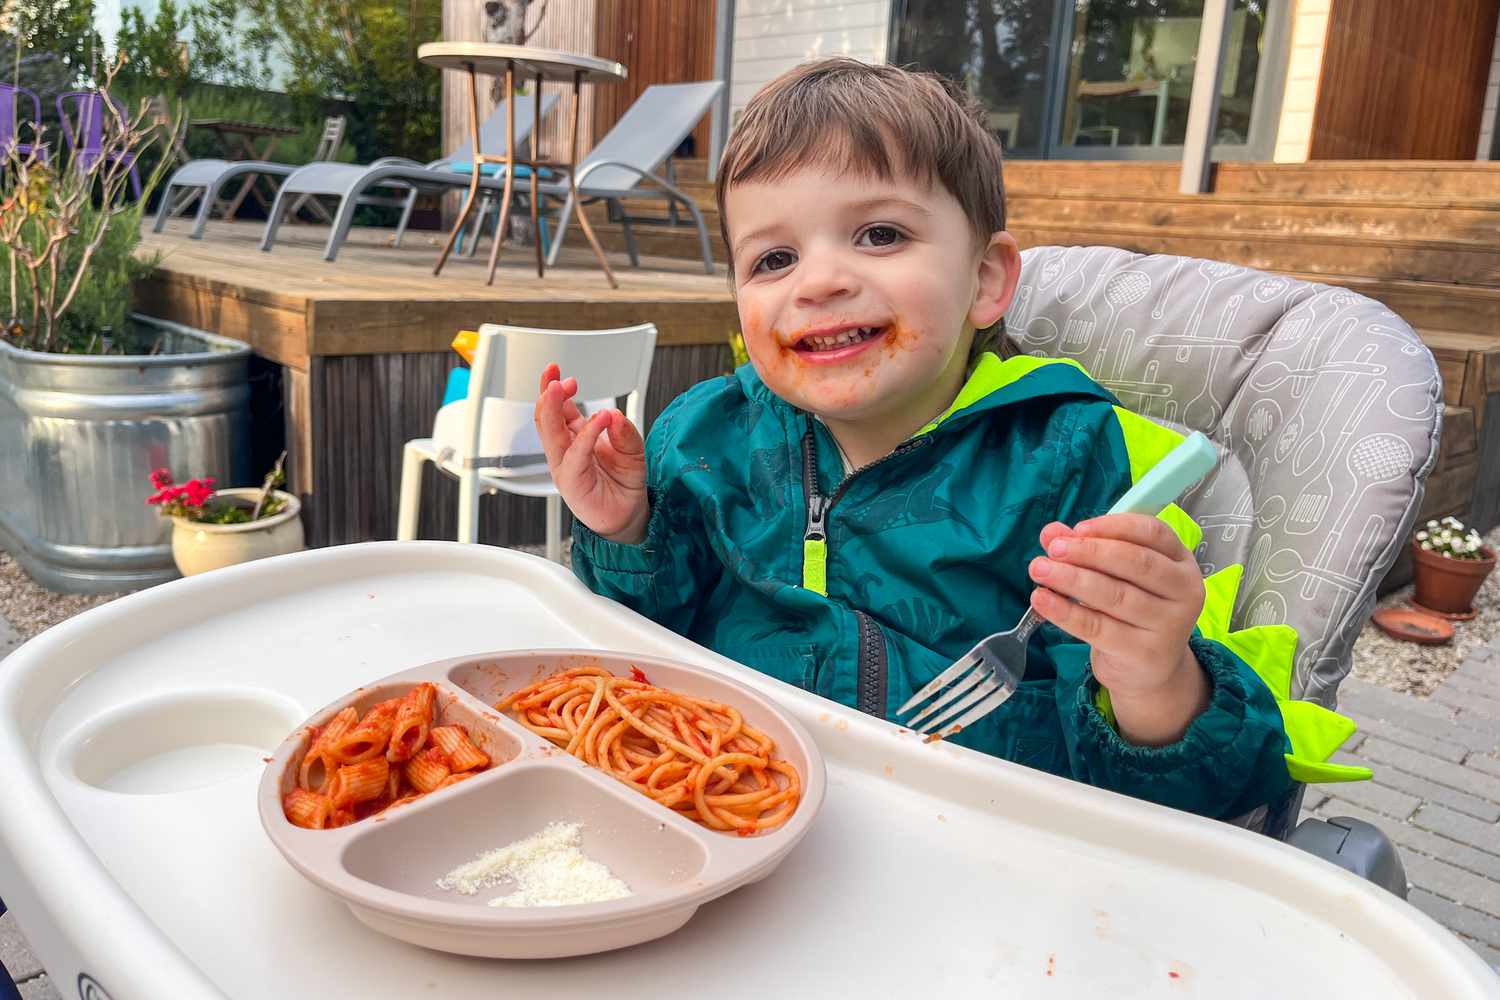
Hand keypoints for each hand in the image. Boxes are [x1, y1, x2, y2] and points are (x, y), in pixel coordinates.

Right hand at [533, 363, 649, 542]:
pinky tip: (598, 420)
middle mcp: (566, 451)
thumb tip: (615, 415)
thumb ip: (625, 432)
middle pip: (546, 419)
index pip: (556, 410)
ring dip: (552, 409)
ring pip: (551, 434)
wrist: (628, 514)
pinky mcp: (572, 482)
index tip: (557, 372)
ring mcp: (566, 466)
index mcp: (575, 438)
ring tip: (559, 388)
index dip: (553, 390)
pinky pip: (575, 455)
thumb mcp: (632, 449)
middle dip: (546, 394)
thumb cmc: (624, 481)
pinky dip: (587, 435)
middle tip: (554, 376)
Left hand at [1027, 513, 1209, 745]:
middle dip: (1089, 552)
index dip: (1113, 527)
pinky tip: (1042, 599)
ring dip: (1072, 579)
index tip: (1077, 528)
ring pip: (1115, 595)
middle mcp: (1184, 590)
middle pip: (1135, 562)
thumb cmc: (1132, 612)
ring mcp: (1168, 624)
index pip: (1153, 532)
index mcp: (1181, 561)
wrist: (1149, 670)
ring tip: (1040, 570)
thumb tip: (1052, 532)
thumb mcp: (1116, 576)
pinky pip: (1098, 627)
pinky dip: (1065, 612)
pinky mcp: (1144, 653)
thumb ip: (1087, 549)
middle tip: (1054, 549)